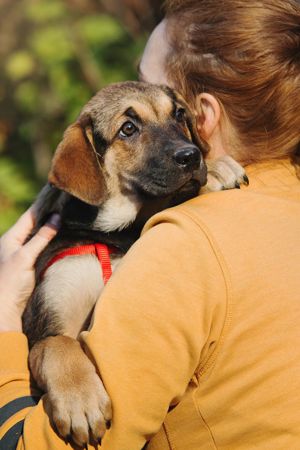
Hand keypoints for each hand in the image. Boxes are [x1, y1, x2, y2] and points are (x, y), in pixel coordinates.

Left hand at [0, 208, 59, 331]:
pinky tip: (58, 234)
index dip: (42, 203)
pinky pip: (41, 245)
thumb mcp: (25, 257)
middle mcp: (15, 243)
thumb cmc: (10, 282)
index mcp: (10, 238)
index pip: (30, 215)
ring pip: (38, 234)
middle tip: (61, 199)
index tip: (53, 190)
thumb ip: (40, 237)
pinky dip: (50, 238)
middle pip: (34, 223)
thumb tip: (56, 218)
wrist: (4, 310)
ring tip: (63, 212)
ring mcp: (22, 254)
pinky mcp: (28, 264)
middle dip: (47, 211)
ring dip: (49, 224)